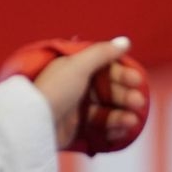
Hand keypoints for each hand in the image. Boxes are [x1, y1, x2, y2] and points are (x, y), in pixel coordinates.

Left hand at [0, 37, 148, 153]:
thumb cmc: (55, 90)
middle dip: (125, 96)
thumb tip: (125, 41)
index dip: (123, 73)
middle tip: (137, 103)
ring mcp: (76, 108)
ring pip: (107, 110)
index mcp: (74, 68)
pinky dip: (113, 129)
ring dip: (122, 114)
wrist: (34, 123)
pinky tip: (123, 130)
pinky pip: (100, 127)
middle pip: (109, 90)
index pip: (105, 68)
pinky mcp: (76, 129)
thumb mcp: (78, 65)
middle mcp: (76, 87)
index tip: (137, 80)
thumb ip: (103, 53)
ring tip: (131, 121)